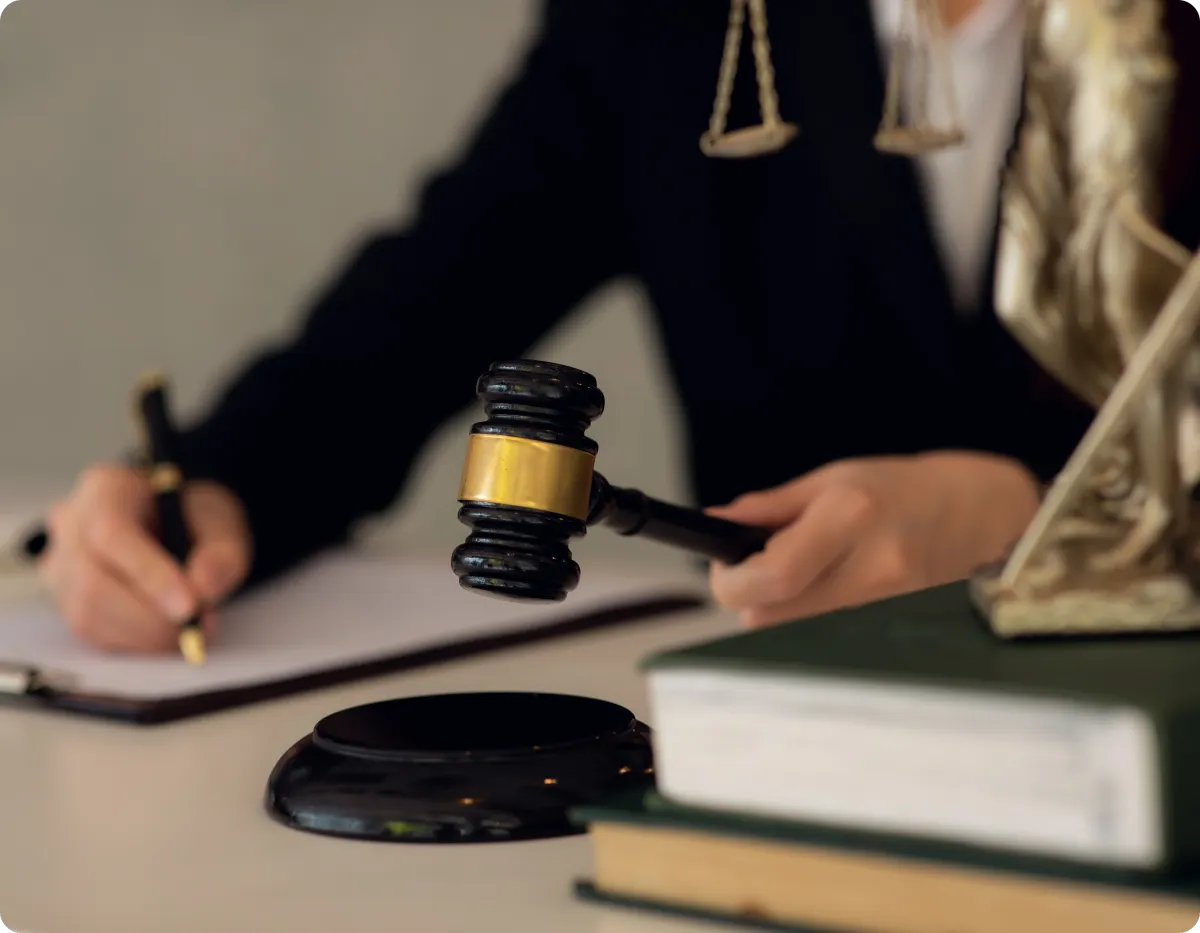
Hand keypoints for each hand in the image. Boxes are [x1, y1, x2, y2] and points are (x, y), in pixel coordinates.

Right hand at [38, 464, 251, 652]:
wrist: (176, 525)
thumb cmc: (192, 517)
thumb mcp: (222, 521)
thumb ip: (221, 552)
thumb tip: (204, 589)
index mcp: (106, 488)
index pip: (112, 532)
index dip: (149, 574)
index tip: (189, 606)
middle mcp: (71, 524)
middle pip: (93, 582)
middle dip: (151, 616)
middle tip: (200, 625)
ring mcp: (61, 565)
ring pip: (88, 615)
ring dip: (146, 635)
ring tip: (191, 627)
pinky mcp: (67, 601)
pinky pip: (93, 634)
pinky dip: (136, 642)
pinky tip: (166, 631)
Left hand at [707, 452, 1041, 627]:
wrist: (973, 513)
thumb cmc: (895, 488)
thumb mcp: (828, 480)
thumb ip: (768, 508)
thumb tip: (714, 523)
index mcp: (851, 517)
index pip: (774, 576)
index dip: (732, 579)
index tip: (723, 563)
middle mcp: (873, 568)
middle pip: (773, 615)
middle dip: (748, 594)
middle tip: (753, 564)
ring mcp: (888, 605)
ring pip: (793, 630)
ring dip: (778, 606)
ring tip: (799, 568)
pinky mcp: (891, 627)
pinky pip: (822, 634)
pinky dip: (808, 614)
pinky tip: (827, 586)